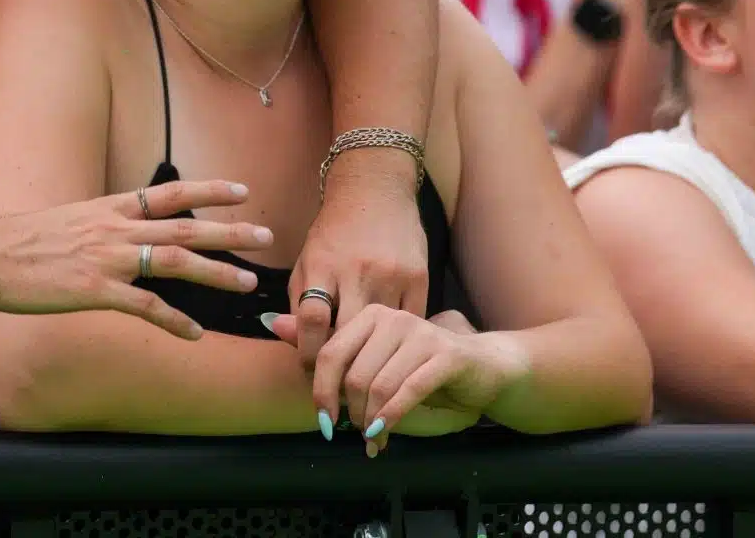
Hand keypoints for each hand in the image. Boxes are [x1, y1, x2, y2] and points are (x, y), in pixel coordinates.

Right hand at [0, 179, 272, 341]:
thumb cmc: (16, 241)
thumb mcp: (63, 220)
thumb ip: (93, 224)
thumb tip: (104, 226)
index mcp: (107, 208)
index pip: (168, 194)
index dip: (208, 191)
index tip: (241, 189)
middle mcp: (114, 228)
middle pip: (184, 227)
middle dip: (229, 232)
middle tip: (266, 236)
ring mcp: (106, 259)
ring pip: (175, 262)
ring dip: (216, 273)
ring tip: (247, 283)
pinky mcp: (94, 290)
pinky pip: (145, 307)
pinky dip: (173, 320)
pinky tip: (194, 334)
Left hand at [277, 304, 527, 456]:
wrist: (483, 366)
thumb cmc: (422, 365)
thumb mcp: (373, 356)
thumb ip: (327, 343)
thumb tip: (271, 324)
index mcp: (370, 315)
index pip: (330, 353)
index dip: (322, 392)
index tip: (324, 421)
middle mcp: (393, 318)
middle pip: (353, 373)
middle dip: (349, 412)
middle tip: (352, 433)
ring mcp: (420, 334)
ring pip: (378, 385)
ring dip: (370, 422)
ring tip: (372, 440)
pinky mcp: (444, 355)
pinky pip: (407, 391)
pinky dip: (390, 418)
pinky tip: (383, 434)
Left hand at [287, 151, 428, 368]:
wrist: (376, 191)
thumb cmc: (334, 234)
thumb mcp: (307, 261)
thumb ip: (296, 301)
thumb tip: (281, 338)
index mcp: (322, 264)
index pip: (310, 319)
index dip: (305, 353)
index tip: (307, 371)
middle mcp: (357, 269)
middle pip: (347, 333)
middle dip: (339, 367)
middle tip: (335, 389)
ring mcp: (391, 274)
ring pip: (381, 336)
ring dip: (370, 362)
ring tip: (360, 381)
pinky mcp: (420, 278)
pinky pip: (408, 325)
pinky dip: (399, 343)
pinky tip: (390, 353)